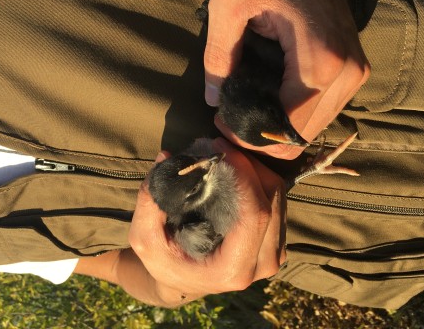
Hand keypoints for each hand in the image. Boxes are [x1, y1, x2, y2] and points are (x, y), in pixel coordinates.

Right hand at [128, 138, 285, 305]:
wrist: (181, 281)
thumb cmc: (164, 260)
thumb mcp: (144, 238)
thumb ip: (149, 200)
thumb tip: (166, 156)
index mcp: (234, 269)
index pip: (255, 214)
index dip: (244, 175)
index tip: (221, 148)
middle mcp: (261, 265)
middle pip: (272, 201)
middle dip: (249, 164)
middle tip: (221, 143)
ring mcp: (274, 255)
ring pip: (279, 197)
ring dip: (254, 168)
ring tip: (226, 152)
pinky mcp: (277, 243)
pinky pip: (278, 200)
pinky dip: (259, 178)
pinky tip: (236, 168)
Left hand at [204, 0, 369, 159]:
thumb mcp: (229, 2)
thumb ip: (218, 54)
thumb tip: (213, 98)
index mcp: (321, 62)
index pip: (285, 127)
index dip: (250, 133)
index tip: (222, 119)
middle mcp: (348, 74)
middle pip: (302, 135)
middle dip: (263, 136)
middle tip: (231, 117)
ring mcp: (356, 73)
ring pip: (314, 128)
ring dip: (279, 128)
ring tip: (246, 108)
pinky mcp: (355, 70)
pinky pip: (324, 111)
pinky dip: (295, 115)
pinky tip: (269, 98)